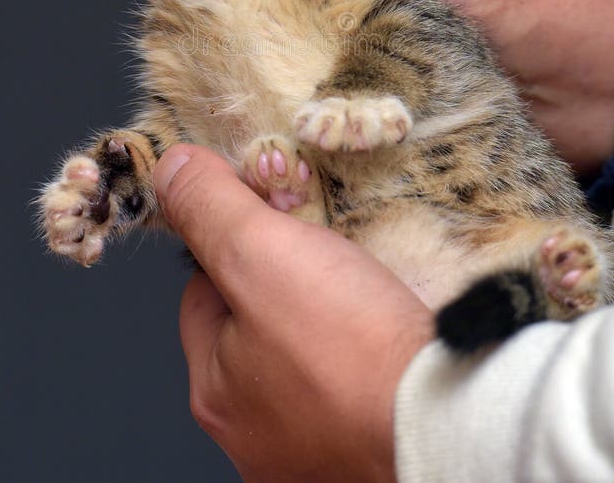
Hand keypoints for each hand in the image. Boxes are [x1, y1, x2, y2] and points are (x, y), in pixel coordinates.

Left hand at [154, 144, 433, 482]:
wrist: (448, 419)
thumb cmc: (347, 342)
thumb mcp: (259, 253)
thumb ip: (210, 207)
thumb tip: (170, 168)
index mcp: (214, 391)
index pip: (204, 293)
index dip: (236, 245)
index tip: (277, 222)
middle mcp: (253, 434)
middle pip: (255, 327)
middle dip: (281, 281)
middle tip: (321, 249)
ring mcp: (312, 449)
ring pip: (304, 355)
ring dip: (324, 315)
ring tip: (356, 283)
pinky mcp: (364, 449)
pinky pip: (350, 381)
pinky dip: (361, 351)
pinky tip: (383, 327)